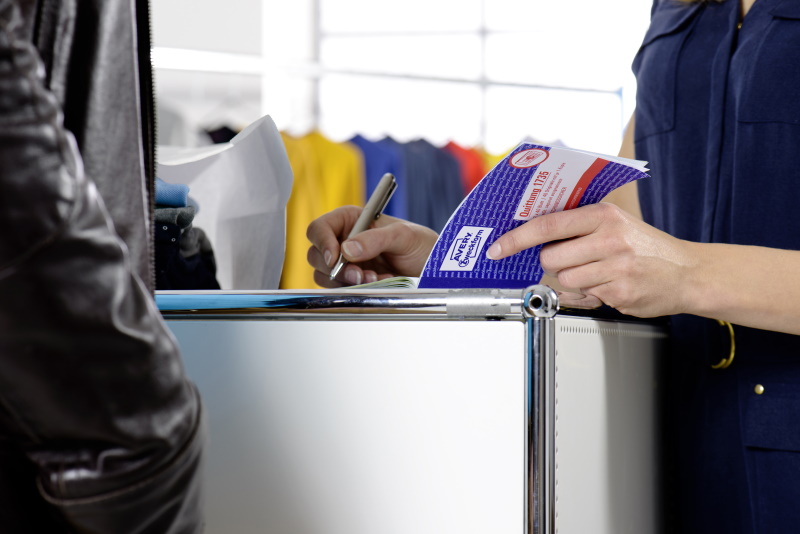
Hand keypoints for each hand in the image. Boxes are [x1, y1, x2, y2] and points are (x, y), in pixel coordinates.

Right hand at [307, 206, 438, 286]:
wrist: (433, 268)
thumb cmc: (420, 244)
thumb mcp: (403, 236)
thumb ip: (376, 239)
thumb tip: (348, 249)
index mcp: (350, 221)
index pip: (319, 228)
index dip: (322, 242)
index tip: (334, 258)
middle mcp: (343, 241)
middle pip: (316, 255)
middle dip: (336, 269)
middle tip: (359, 275)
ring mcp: (346, 264)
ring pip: (324, 276)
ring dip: (346, 282)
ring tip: (375, 279)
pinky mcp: (352, 282)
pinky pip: (340, 290)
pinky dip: (355, 291)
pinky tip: (377, 284)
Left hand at [486, 202, 695, 317]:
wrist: (688, 272)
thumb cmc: (646, 247)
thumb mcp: (615, 223)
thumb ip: (576, 225)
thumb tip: (531, 235)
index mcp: (603, 215)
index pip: (546, 225)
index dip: (516, 239)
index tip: (498, 248)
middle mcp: (609, 238)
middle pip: (550, 257)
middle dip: (553, 262)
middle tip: (575, 259)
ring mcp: (616, 267)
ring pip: (565, 279)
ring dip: (573, 280)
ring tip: (598, 272)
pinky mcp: (620, 292)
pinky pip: (584, 297)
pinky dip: (590, 294)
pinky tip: (610, 284)